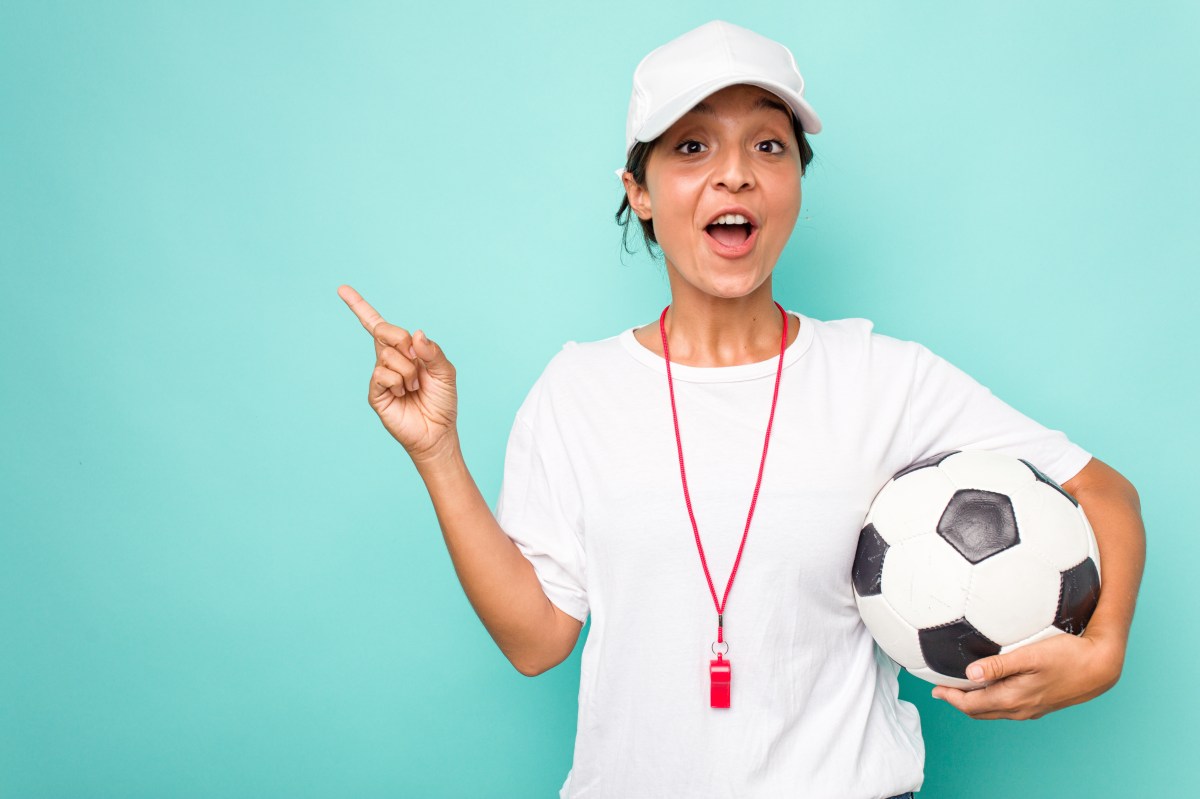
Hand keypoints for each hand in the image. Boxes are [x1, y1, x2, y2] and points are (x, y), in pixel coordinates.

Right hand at [337, 284, 458, 462]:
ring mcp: (380, 376)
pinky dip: (399, 381)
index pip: (377, 325)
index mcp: (404, 351)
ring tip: (415, 387)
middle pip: (383, 331)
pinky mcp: (375, 394)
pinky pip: (382, 374)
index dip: (359, 307)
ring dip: (409, 371)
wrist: (438, 432)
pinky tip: (404, 394)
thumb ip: (433, 351)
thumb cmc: (442, 401)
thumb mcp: (446, 371)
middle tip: (417, 360)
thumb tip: (415, 334)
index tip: (341, 289)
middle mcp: (388, 360)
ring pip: (388, 355)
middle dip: (402, 340)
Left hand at [930, 628, 1124, 719]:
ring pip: (994, 711)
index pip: (971, 705)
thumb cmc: (1067, 656)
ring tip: (961, 688)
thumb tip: (969, 674)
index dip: (950, 697)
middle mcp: (1020, 709)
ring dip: (975, 702)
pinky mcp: (1040, 704)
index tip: (934, 689)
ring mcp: (1031, 709)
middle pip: (980, 712)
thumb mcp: (1030, 655)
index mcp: (1013, 699)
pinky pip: (1008, 707)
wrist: (1100, 668)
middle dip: (958, 702)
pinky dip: (991, 700)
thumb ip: (998, 664)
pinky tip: (992, 685)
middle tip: (942, 690)